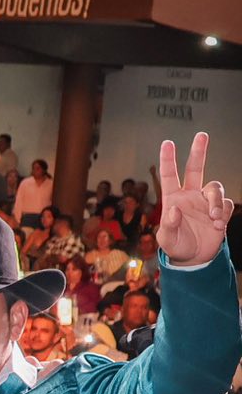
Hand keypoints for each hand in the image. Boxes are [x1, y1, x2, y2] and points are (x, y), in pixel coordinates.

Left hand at [155, 133, 231, 267]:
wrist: (194, 258)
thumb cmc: (176, 246)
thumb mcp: (167, 239)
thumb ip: (169, 225)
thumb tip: (174, 209)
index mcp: (173, 199)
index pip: (170, 175)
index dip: (168, 159)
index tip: (167, 142)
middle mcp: (190, 195)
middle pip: (195, 168)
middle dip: (198, 151)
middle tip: (201, 135)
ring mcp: (205, 201)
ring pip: (215, 187)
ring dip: (216, 201)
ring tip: (213, 218)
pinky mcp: (219, 210)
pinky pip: (225, 204)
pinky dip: (223, 213)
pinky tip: (217, 225)